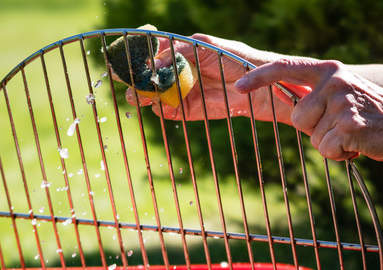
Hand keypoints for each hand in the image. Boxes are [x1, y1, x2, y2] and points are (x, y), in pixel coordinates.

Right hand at [126, 34, 304, 123]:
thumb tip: (155, 60)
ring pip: (150, 93)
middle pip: (145, 73)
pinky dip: (157, 107)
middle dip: (132, 75)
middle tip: (125, 76)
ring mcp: (178, 91)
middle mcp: (175, 71)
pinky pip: (164, 110)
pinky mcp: (184, 110)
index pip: (151, 49)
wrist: (257, 88)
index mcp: (179, 50)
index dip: (137, 50)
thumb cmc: (236, 60)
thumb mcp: (207, 47)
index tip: (126, 51)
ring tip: (138, 93)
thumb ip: (181, 50)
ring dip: (140, 93)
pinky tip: (157, 103)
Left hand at [235, 57, 382, 160]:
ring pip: (312, 137)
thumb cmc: (375, 116)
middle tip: (343, 126)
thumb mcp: (344, 95)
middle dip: (316, 130)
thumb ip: (318, 96)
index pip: (286, 68)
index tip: (238, 87)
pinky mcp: (348, 125)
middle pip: (298, 118)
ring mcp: (341, 102)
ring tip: (354, 134)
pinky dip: (341, 154)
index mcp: (330, 70)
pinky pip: (327, 149)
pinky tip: (360, 144)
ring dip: (330, 144)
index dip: (259, 78)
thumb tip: (286, 104)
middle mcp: (334, 81)